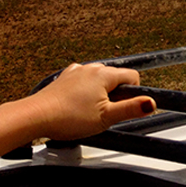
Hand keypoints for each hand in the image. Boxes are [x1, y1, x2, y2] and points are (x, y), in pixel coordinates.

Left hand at [28, 63, 155, 140]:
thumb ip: (131, 109)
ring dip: (99, 94)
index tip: (123, 107)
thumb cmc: (67, 117)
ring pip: (98, 80)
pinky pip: (83, 82)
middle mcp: (90, 68)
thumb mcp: (106, 118)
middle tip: (104, 114)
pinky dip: (84, 93)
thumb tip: (150, 103)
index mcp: (104, 74)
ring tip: (88, 112)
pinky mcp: (64, 79)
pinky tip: (77, 107)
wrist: (35, 117)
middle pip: (115, 78)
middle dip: (116, 95)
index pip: (133, 77)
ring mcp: (76, 72)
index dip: (133, 94)